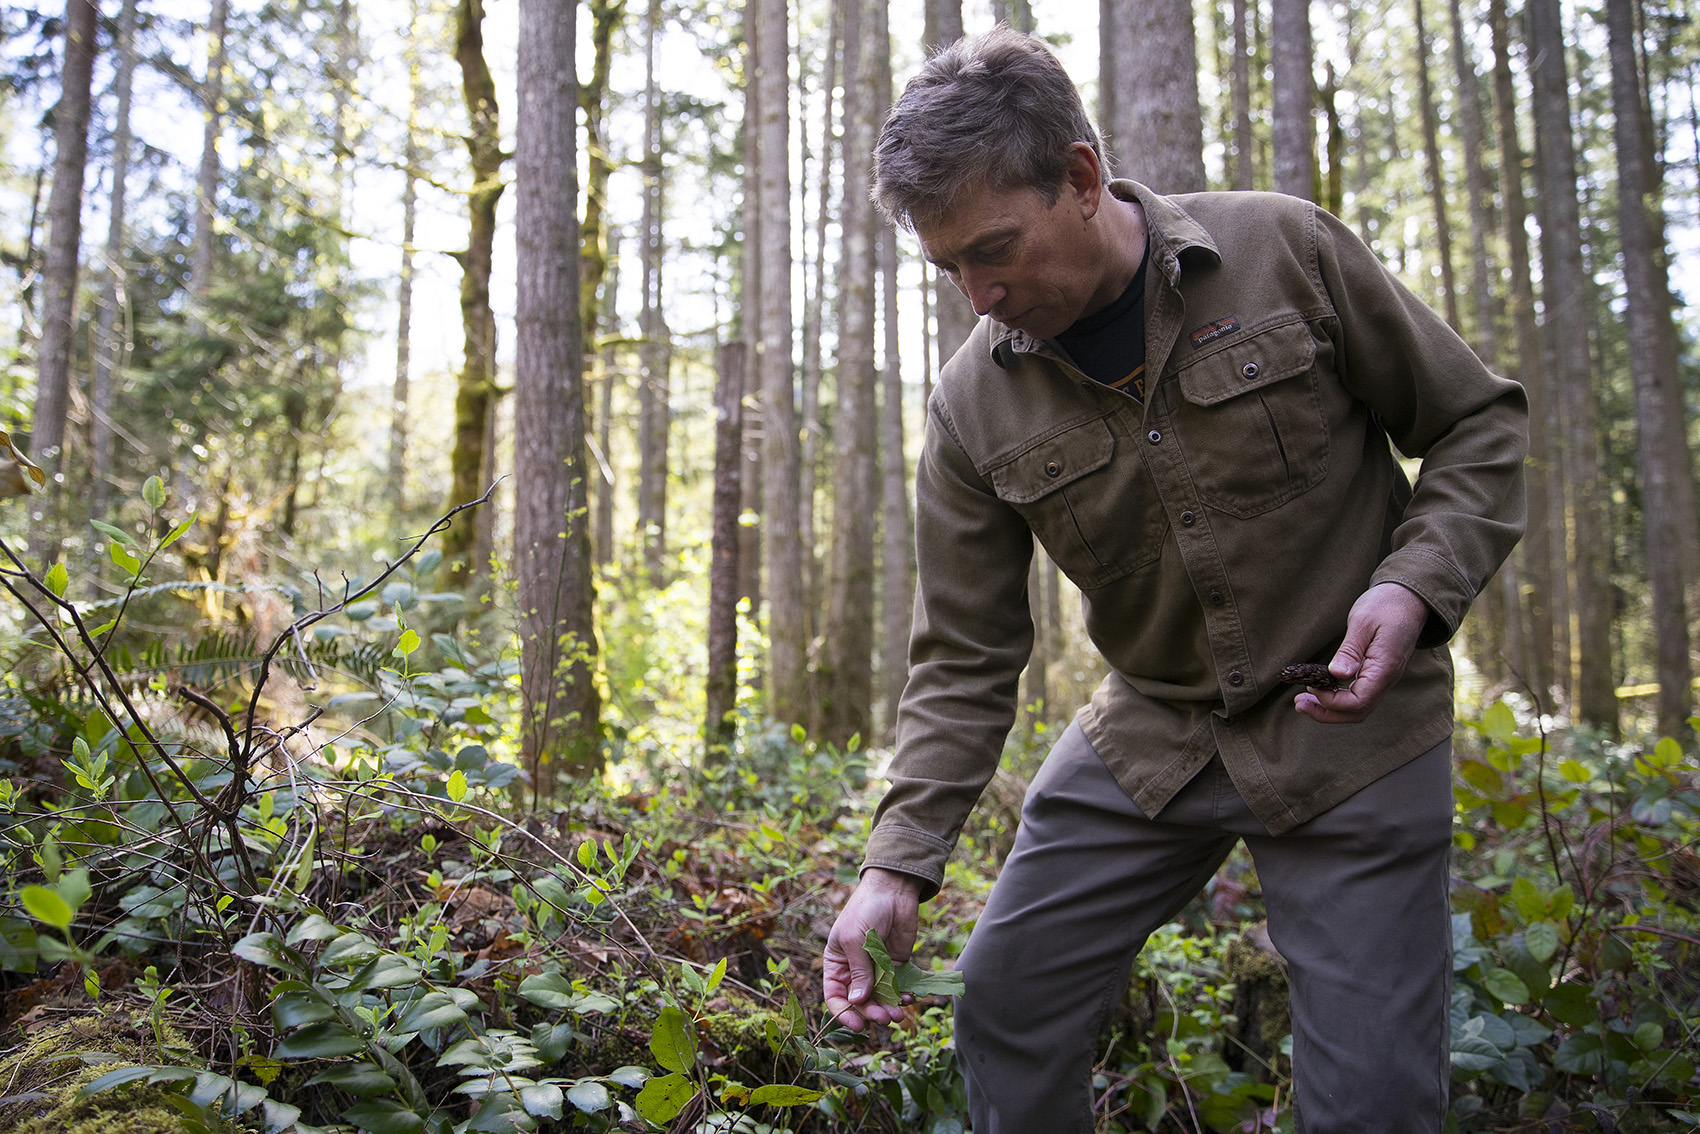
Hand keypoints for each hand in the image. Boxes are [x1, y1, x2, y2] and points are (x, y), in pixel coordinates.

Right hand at [822, 867, 922, 1031]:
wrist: (894, 890)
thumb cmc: (866, 910)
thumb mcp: (856, 940)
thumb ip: (859, 971)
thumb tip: (857, 1002)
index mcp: (836, 963)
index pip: (835, 996)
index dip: (844, 1014)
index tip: (859, 1025)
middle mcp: (855, 970)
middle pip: (860, 1002)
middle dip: (871, 1012)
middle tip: (885, 1017)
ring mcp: (876, 969)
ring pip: (879, 999)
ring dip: (888, 1008)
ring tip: (898, 1014)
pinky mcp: (895, 966)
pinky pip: (897, 987)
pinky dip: (902, 996)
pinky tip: (908, 999)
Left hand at [1294, 582, 1428, 724]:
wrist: (1409, 598)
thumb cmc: (1386, 605)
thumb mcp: (1363, 621)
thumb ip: (1350, 650)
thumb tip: (1336, 674)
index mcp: (1385, 668)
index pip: (1358, 701)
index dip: (1331, 701)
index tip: (1311, 685)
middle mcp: (1387, 679)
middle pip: (1358, 712)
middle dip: (1327, 714)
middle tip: (1298, 704)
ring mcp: (1384, 679)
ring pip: (1359, 708)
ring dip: (1331, 710)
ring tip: (1303, 702)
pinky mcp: (1378, 674)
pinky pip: (1360, 696)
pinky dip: (1339, 699)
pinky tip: (1320, 691)